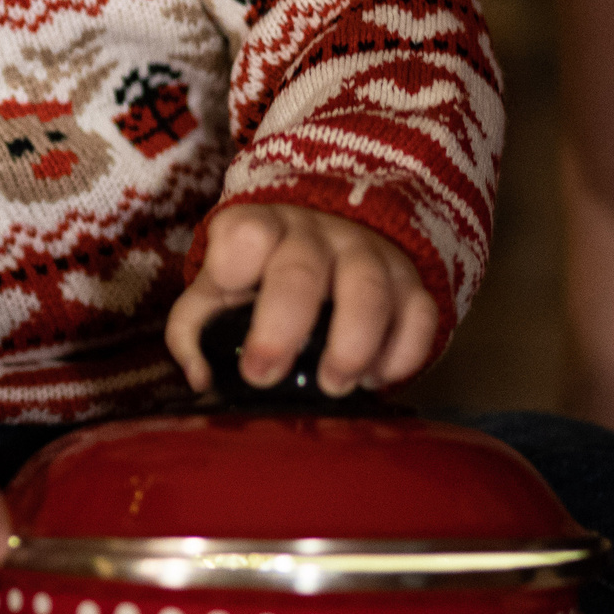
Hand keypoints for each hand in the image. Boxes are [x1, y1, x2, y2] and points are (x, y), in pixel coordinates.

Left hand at [163, 204, 437, 396]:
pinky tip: (377, 378)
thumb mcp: (220, 288)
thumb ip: (193, 328)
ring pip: (368, 290)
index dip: (236, 267)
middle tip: (266, 375)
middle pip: (302, 270)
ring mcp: (367, 253)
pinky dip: (403, 354)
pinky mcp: (410, 280)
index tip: (230, 311)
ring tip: (333, 385)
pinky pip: (420, 313)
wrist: (332, 232)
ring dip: (351, 346)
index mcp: (259, 227)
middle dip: (282, 328)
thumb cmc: (263, 273)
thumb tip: (199, 377)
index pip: (246, 231)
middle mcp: (314, 233)